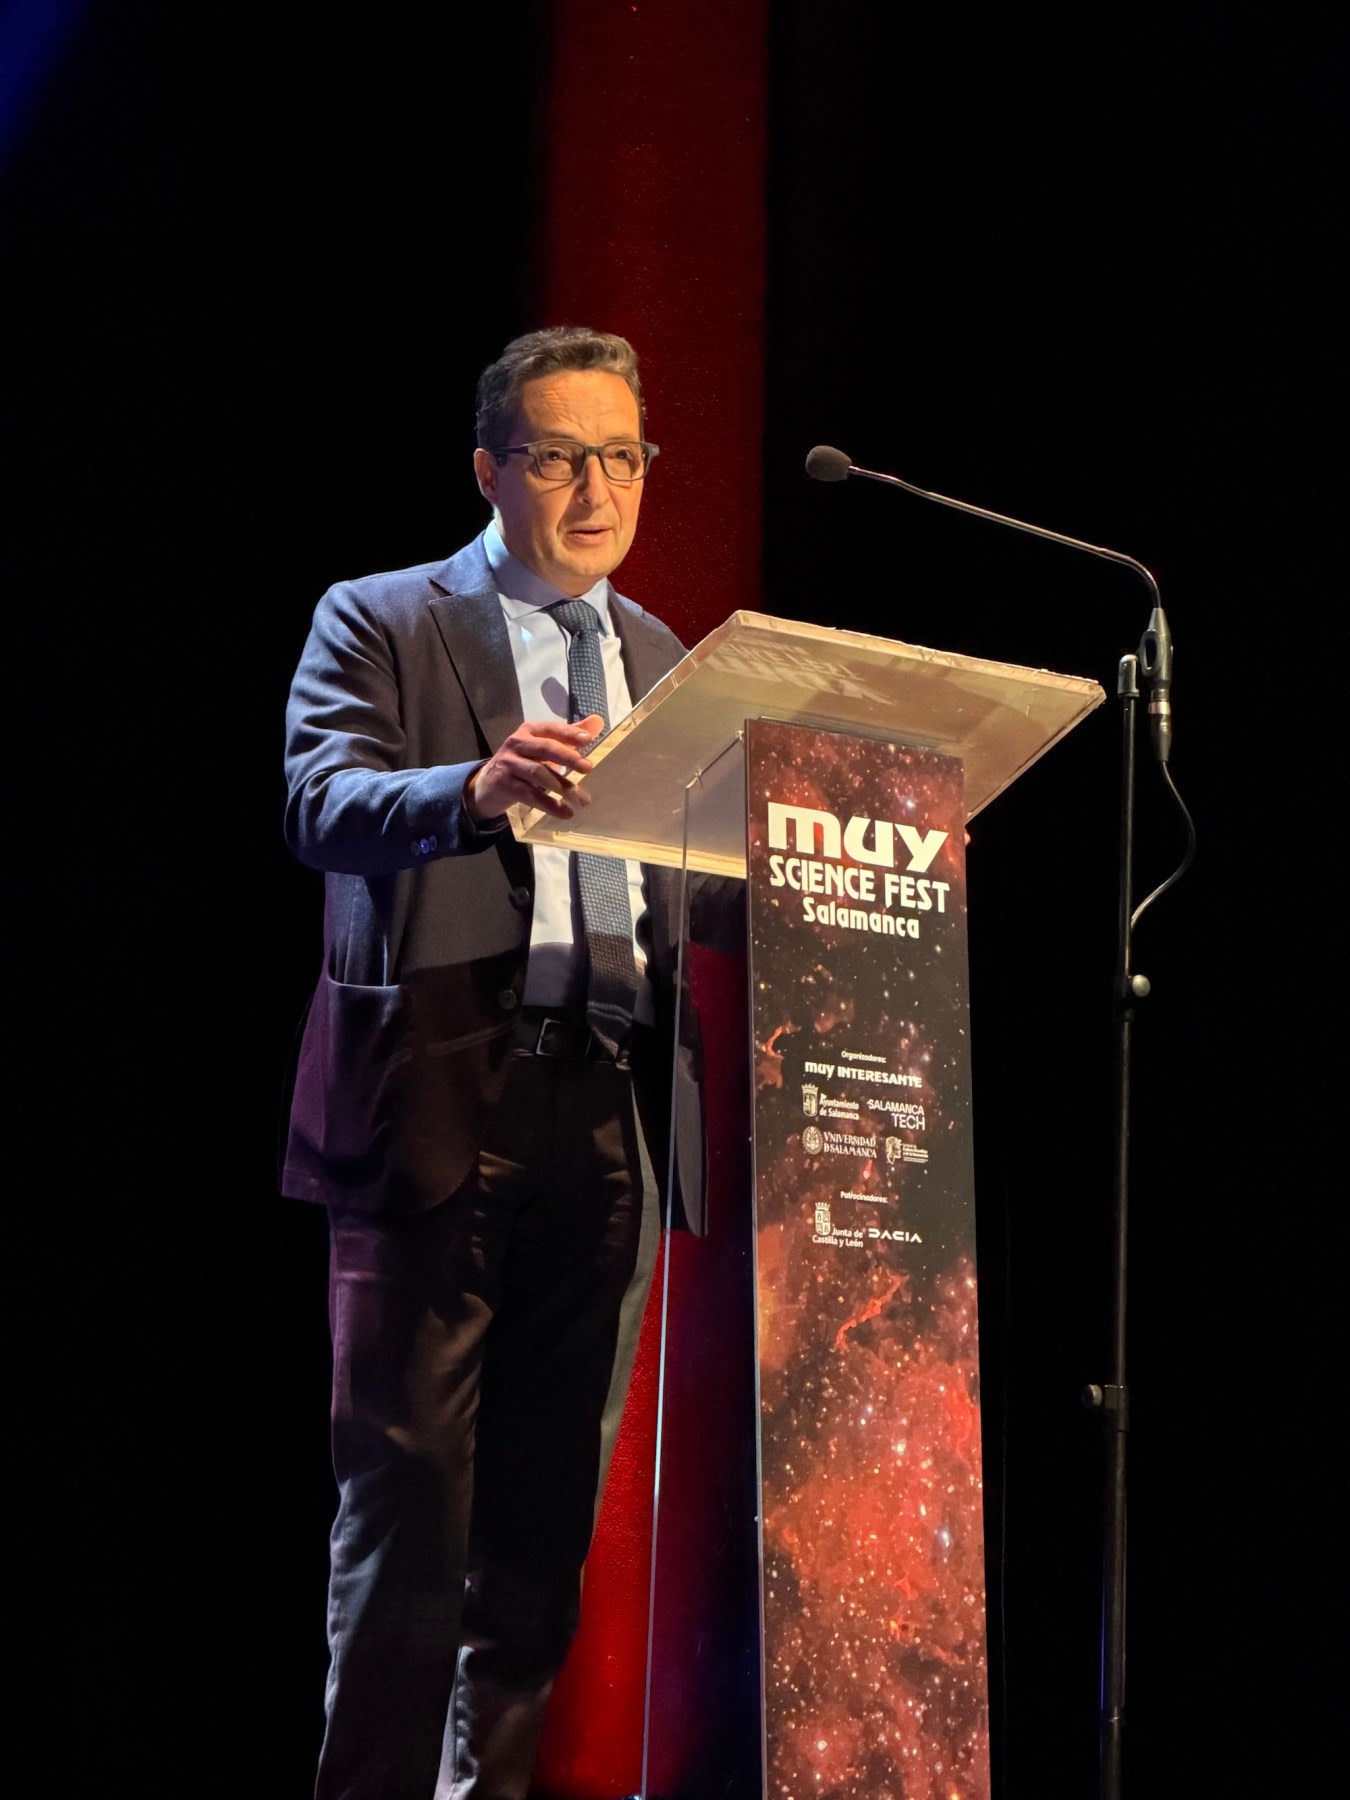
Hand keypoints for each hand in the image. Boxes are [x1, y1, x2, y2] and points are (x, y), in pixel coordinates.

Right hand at [465, 715, 603, 821]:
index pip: (551, 729)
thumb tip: (598, 721)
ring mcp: (509, 764)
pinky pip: (530, 795)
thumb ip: (569, 736)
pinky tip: (565, 812)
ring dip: (562, 786)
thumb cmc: (523, 762)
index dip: (569, 733)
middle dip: (568, 757)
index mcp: (529, 731)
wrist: (488, 785)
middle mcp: (517, 743)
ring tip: (581, 799)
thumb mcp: (543, 747)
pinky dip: (549, 804)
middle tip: (588, 768)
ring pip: (538, 773)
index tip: (588, 739)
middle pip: (545, 748)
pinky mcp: (505, 784)